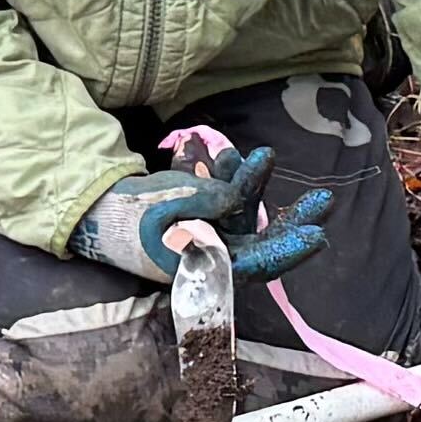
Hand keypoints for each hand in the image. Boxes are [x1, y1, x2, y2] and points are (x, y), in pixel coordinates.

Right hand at [75, 150, 330, 284]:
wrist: (96, 212)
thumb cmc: (128, 215)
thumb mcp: (167, 204)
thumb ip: (206, 199)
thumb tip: (238, 198)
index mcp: (207, 267)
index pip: (257, 265)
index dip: (288, 251)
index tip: (318, 236)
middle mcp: (214, 257)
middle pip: (264, 243)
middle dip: (293, 220)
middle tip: (325, 200)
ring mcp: (208, 238)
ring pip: (248, 217)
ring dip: (255, 186)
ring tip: (264, 155)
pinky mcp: (201, 220)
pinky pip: (225, 201)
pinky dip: (228, 179)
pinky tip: (225, 154)